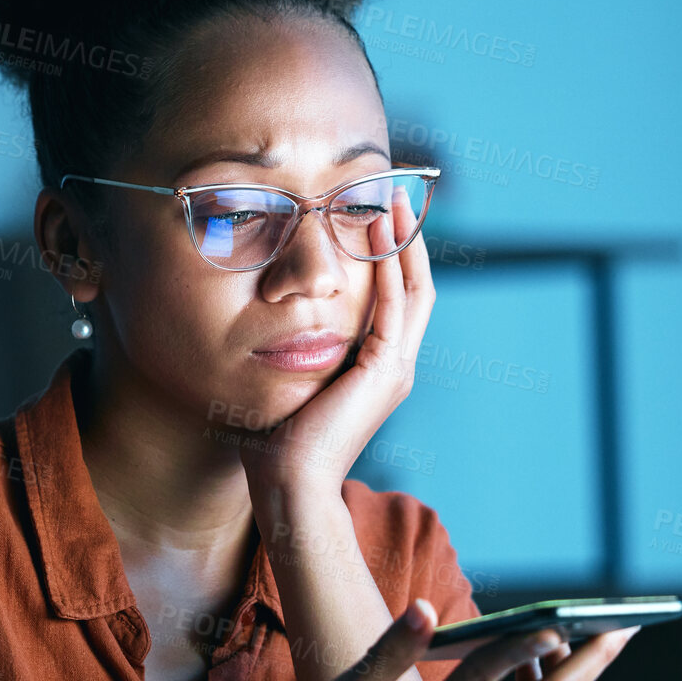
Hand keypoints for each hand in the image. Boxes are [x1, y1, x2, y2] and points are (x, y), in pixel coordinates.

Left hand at [239, 186, 433, 497]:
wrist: (289, 484)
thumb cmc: (276, 442)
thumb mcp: (288, 380)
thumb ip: (292, 350)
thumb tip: (266, 323)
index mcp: (376, 370)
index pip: (395, 300)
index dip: (390, 258)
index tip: (374, 217)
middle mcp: (394, 366)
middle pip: (415, 287)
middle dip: (406, 240)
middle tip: (394, 196)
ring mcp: (394, 369)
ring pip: (412, 290)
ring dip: (403, 244)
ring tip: (392, 204)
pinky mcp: (385, 371)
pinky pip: (394, 306)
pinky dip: (390, 268)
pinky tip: (380, 236)